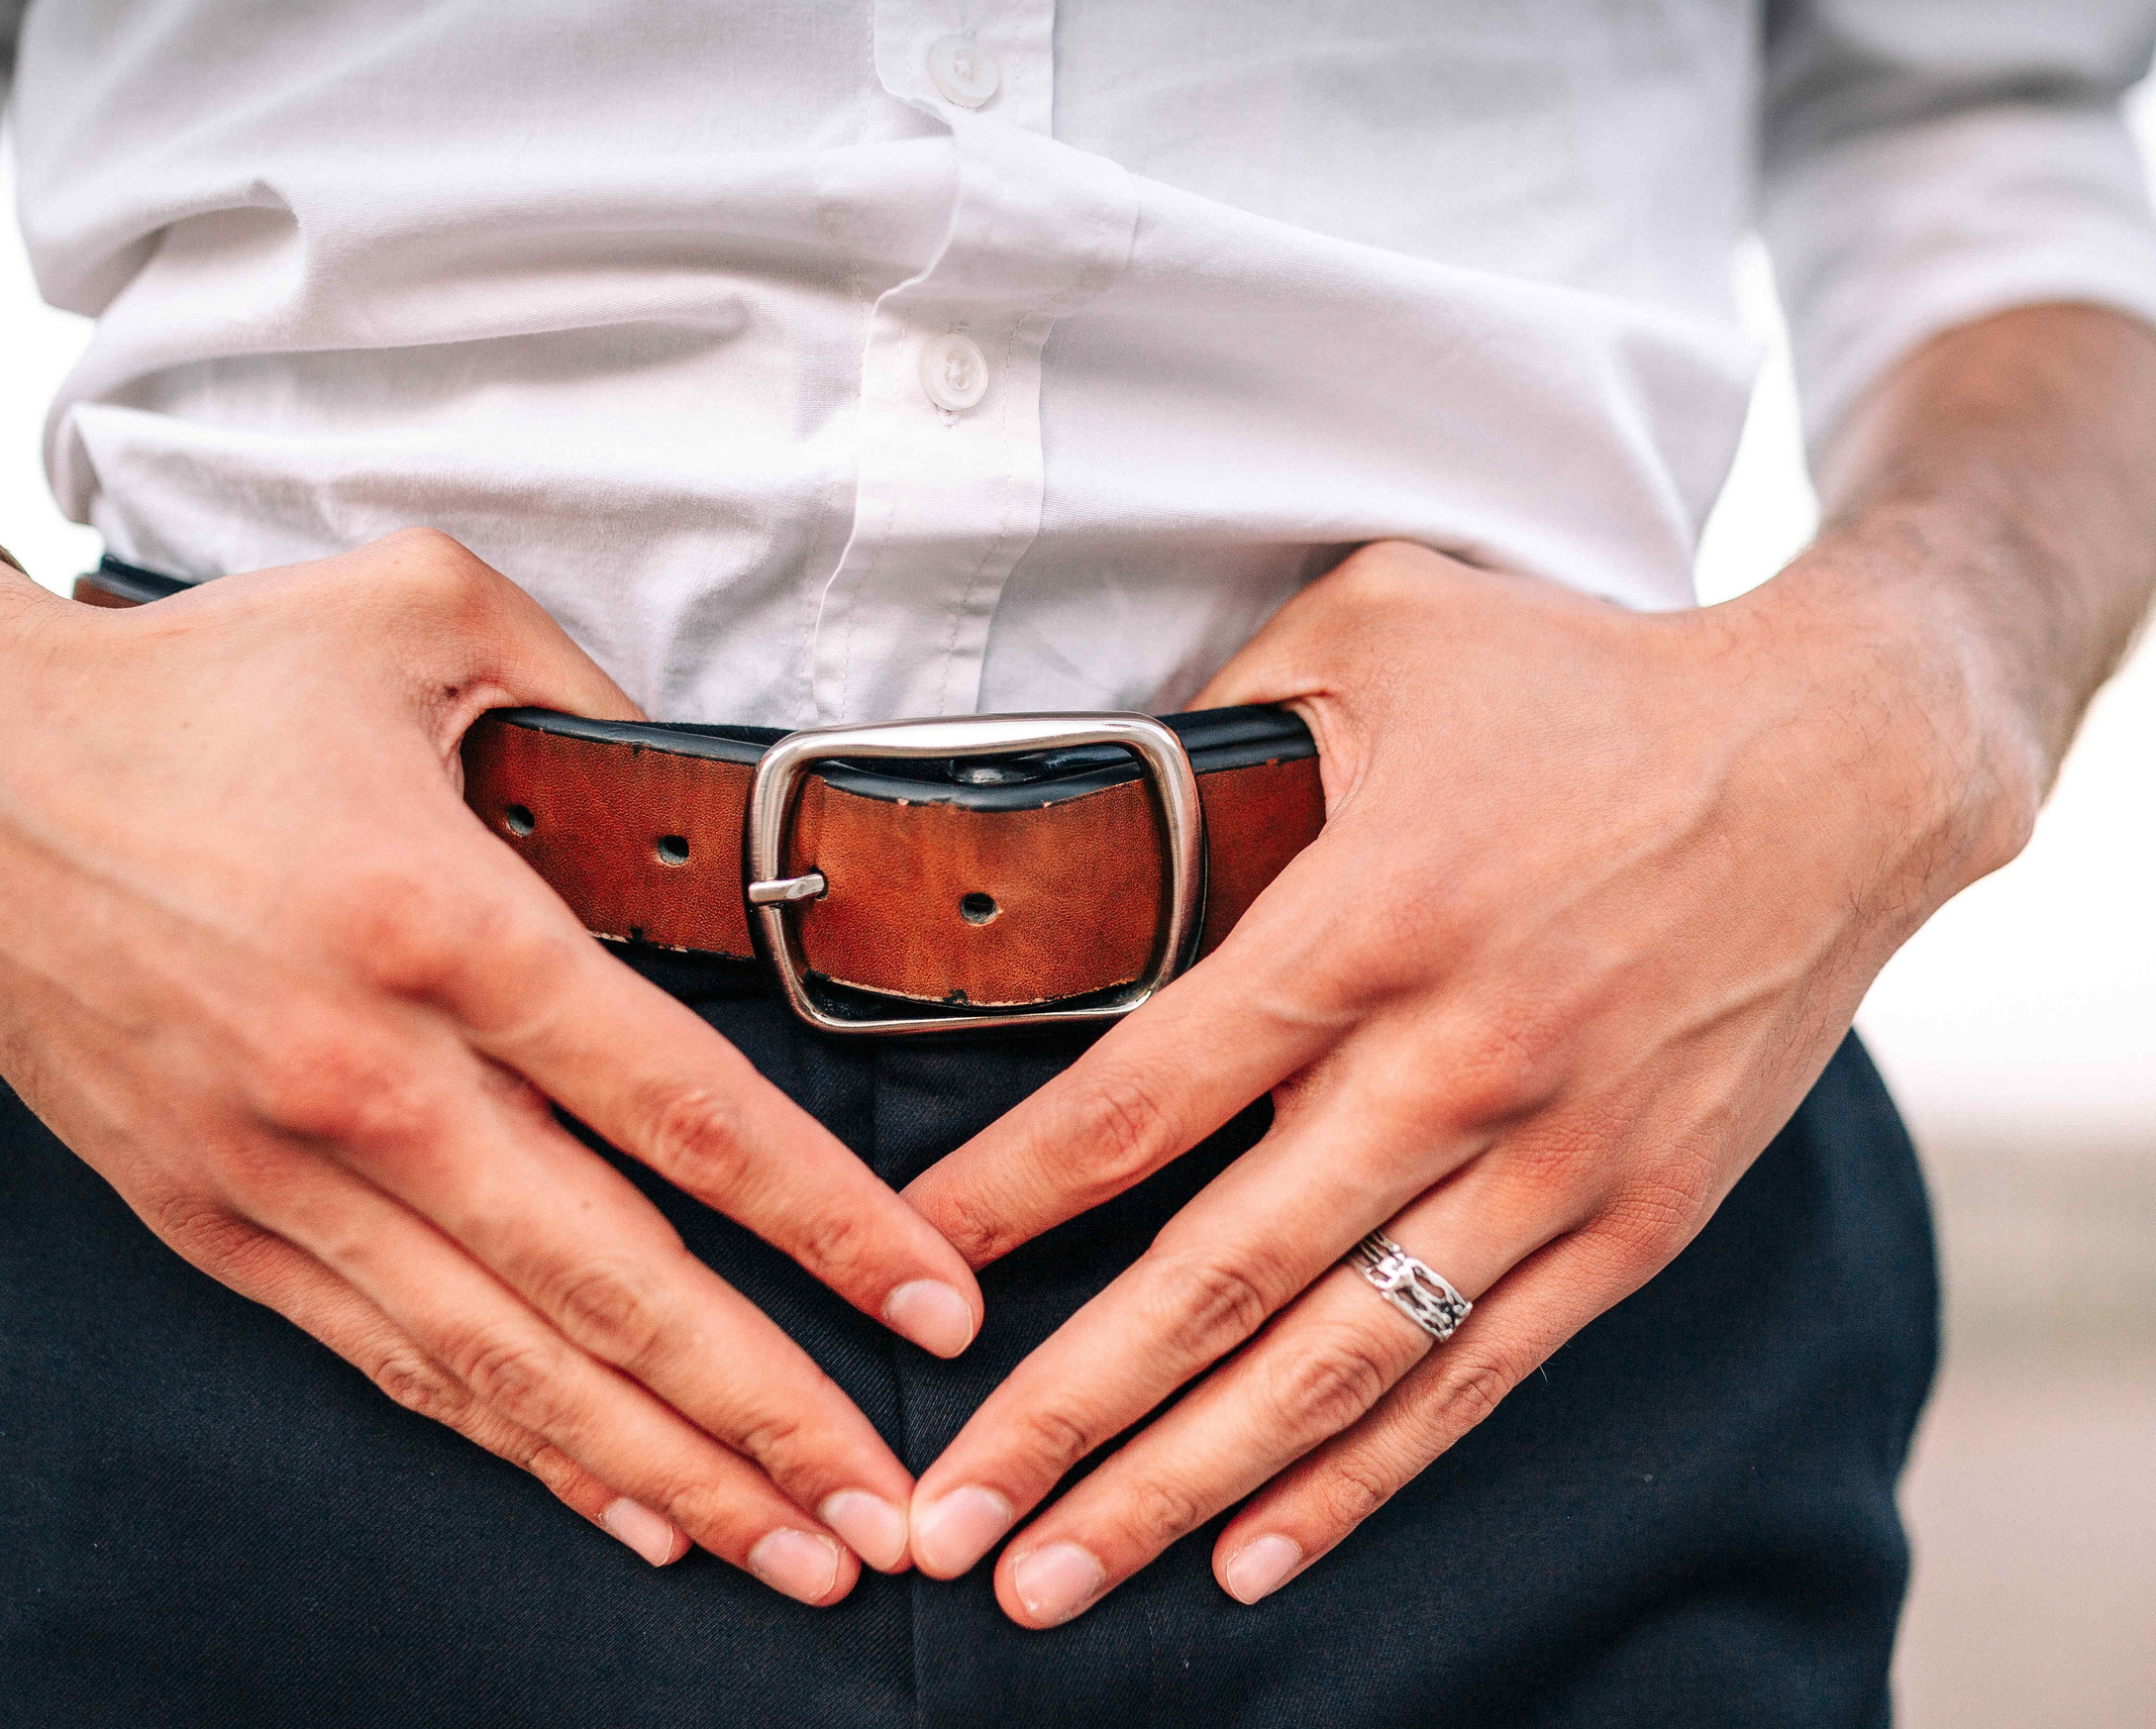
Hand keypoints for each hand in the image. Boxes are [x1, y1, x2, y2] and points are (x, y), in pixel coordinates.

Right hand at [0, 526, 984, 1603]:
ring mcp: (283, 1172)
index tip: (931, 1302)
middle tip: (892, 1513)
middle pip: (612, 1284)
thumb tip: (700, 790)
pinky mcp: (216, 1225)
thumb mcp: (416, 609)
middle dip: (769, 1414)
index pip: (680, 1108)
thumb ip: (587, 689)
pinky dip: (514, 1445)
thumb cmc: (191, 688)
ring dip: (661, 1472)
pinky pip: (393, 1363)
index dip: (824, 1222)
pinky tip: (619, 1504)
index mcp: (440, 923)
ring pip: (508, 1363)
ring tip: (793, 1553)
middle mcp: (367, 1078)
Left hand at [896, 539, 2028, 1625]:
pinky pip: (1474, 1380)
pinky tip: (1257, 1554)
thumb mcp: (1379, 629)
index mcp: (1368, 919)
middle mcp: (1453, 1064)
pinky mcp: (1633, 1221)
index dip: (1006, 1197)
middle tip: (943, 1526)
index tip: (900, 1279)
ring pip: (1337, 1364)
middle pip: (1219, 1277)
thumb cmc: (1587, 688)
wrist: (1845, 761)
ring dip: (1183, 1485)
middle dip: (1063, 1415)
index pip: (1141, 1094)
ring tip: (1057, 1579)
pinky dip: (1362, 1477)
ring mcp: (1553, 1163)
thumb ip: (1218, 718)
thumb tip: (1087, 791)